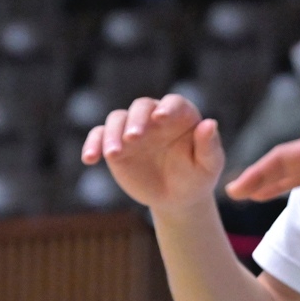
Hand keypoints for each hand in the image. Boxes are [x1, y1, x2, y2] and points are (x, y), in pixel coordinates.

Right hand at [81, 95, 222, 212]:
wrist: (175, 197)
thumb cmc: (196, 178)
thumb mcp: (209, 166)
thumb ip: (209, 146)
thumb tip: (209, 124)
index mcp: (181, 116)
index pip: (173, 103)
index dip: (167, 108)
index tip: (160, 118)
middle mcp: (154, 117)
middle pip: (141, 107)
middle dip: (135, 120)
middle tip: (133, 138)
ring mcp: (132, 129)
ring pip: (117, 119)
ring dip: (112, 134)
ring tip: (113, 154)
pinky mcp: (115, 144)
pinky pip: (98, 137)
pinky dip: (92, 145)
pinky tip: (89, 159)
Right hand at [224, 117, 299, 211]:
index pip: (282, 159)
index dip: (257, 173)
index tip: (235, 189)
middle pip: (285, 163)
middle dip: (259, 177)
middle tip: (234, 193)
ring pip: (299, 170)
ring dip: (276, 181)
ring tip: (254, 195)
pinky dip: (299, 184)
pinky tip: (296, 193)